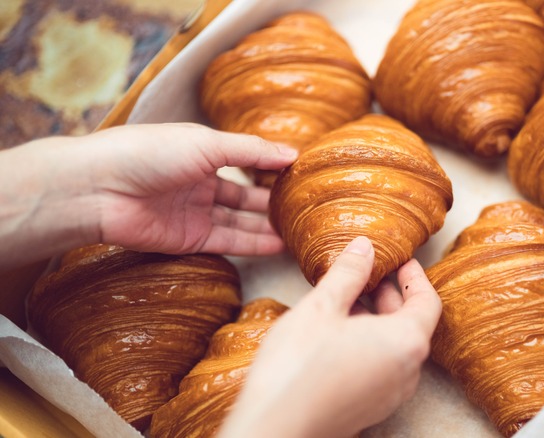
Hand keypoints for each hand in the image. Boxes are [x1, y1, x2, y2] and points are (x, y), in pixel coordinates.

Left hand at [0, 123, 296, 269]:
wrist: (99, 188)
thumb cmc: (149, 153)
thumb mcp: (207, 144)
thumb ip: (252, 152)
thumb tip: (293, 153)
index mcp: (202, 152)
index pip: (247, 161)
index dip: (273, 167)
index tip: (304, 174)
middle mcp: (200, 183)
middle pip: (245, 196)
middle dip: (274, 202)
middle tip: (306, 209)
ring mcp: (195, 212)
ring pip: (240, 221)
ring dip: (268, 226)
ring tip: (300, 231)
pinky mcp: (189, 239)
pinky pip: (227, 242)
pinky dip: (253, 243)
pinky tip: (278, 244)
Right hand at [220, 236, 441, 437]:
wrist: (275, 428)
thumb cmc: (298, 368)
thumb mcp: (321, 307)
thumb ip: (348, 273)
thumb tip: (365, 247)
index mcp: (406, 342)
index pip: (428, 301)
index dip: (415, 276)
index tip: (402, 260)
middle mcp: (407, 372)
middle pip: (412, 324)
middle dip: (391, 295)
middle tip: (370, 272)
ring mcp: (390, 395)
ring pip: (394, 347)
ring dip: (378, 319)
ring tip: (348, 299)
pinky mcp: (370, 408)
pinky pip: (381, 367)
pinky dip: (369, 343)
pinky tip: (337, 334)